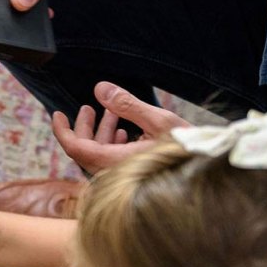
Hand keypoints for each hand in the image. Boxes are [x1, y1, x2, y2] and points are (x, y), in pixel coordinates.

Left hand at [52, 81, 190, 172]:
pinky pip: (112, 160)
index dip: (62, 130)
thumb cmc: (188, 149)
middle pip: (86, 149)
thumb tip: (99, 88)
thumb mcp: (159, 121)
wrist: (209, 173)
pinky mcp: (132, 177)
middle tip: (88, 108)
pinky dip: (113, 142)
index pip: (75, 148)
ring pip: (100, 154)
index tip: (57, 113)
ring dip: (101, 131)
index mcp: (114, 162)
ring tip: (108, 112)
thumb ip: (127, 104)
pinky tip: (124, 130)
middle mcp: (113, 173)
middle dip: (84, 126)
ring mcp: (122, 177)